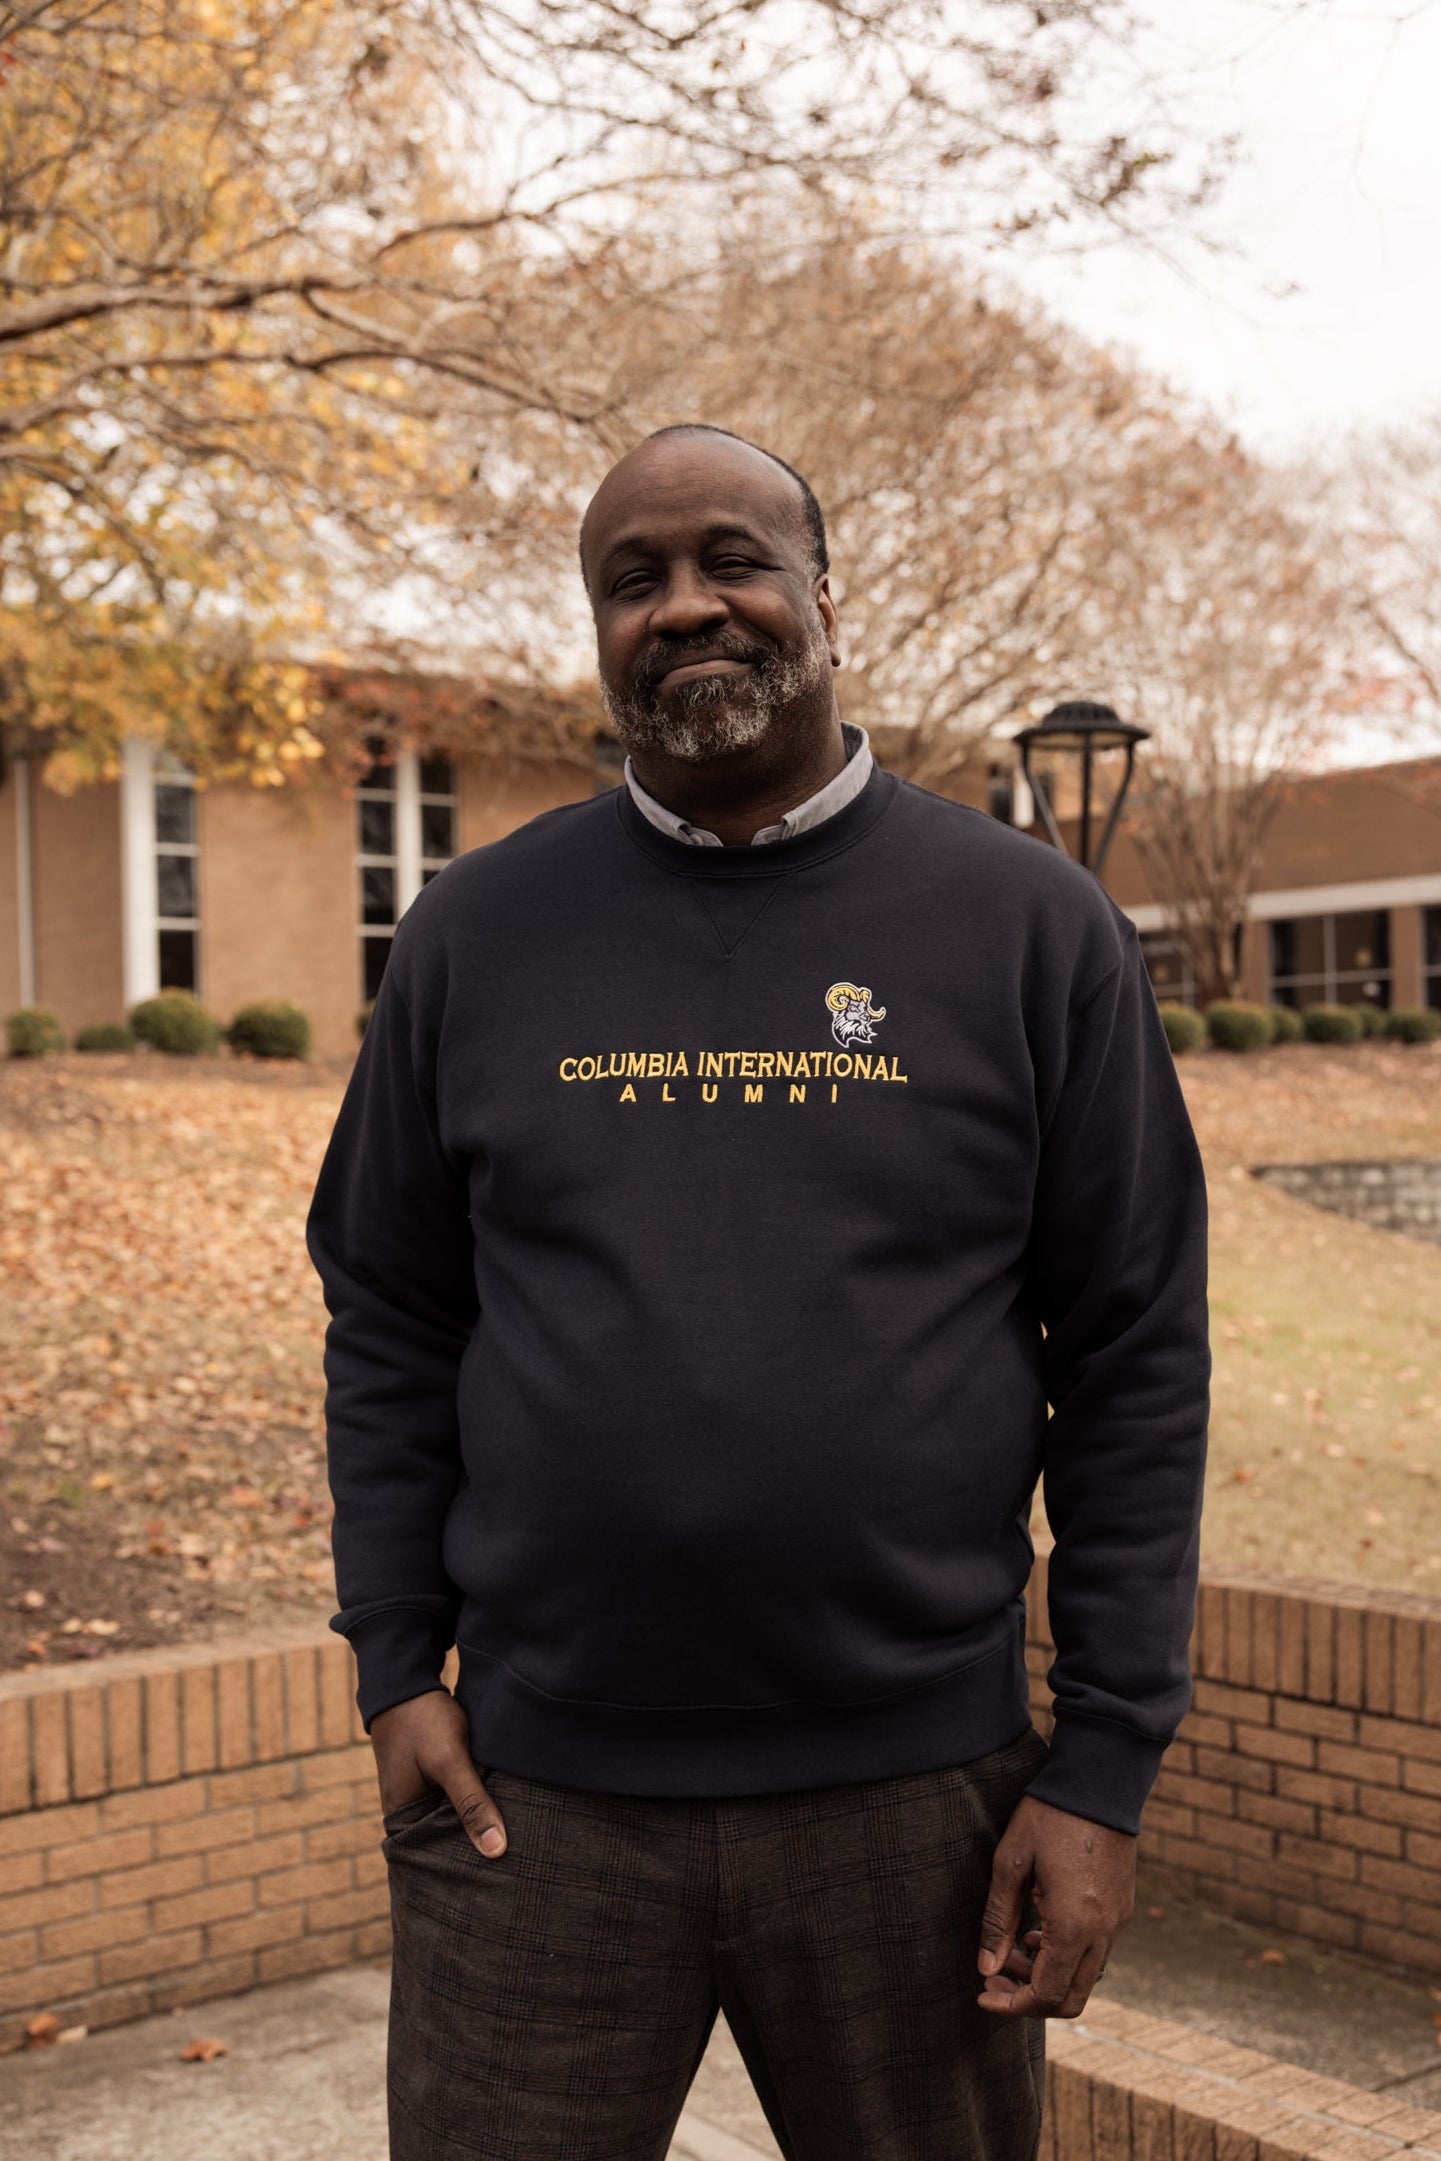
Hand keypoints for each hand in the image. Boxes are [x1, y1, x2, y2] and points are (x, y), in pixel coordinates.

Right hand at [370, 1690, 507, 1858]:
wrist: (406, 1680)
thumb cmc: (423, 1720)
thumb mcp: (449, 1761)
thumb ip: (472, 1803)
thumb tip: (497, 1850)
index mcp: (403, 1819)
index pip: (439, 1859)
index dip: (469, 1866)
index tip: (504, 1875)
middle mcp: (408, 1812)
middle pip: (448, 1840)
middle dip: (477, 1846)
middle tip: (517, 1861)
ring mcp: (419, 1793)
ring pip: (455, 1818)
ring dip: (478, 1819)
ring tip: (515, 1838)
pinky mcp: (432, 1777)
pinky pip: (456, 1798)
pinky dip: (475, 1800)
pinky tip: (500, 1803)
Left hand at [976, 1793, 1134, 2018]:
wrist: (1101, 1782)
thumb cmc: (1049, 1816)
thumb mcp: (1011, 1862)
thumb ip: (998, 1920)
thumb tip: (986, 1969)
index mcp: (1074, 1926)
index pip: (1046, 1994)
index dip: (1012, 2005)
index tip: (984, 1994)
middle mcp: (1103, 1934)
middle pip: (1070, 1999)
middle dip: (1030, 1998)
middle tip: (996, 1975)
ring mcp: (1118, 1923)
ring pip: (1085, 1977)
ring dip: (1048, 1975)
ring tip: (1013, 1945)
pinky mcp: (1122, 1909)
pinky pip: (1096, 1952)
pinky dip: (1067, 1955)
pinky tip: (1040, 1927)